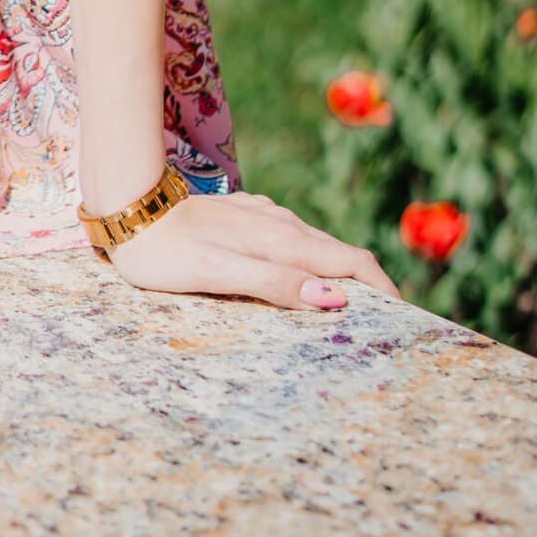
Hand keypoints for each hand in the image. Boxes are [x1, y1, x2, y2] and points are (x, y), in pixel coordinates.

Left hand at [104, 187, 403, 307]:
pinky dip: (309, 265)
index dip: (384, 291)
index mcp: (282, 239)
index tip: (406, 322)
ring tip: (351, 314)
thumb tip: (334, 298)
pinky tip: (300, 281)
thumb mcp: (219, 272)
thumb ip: (275, 282)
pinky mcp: (247, 219)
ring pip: (316, 248)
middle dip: (369, 289)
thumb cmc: (168, 250)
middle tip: (387, 329)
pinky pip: (291, 243)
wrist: (129, 207)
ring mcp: (264, 218)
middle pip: (341, 256)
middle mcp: (281, 223)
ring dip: (339, 277)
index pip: (352, 262)